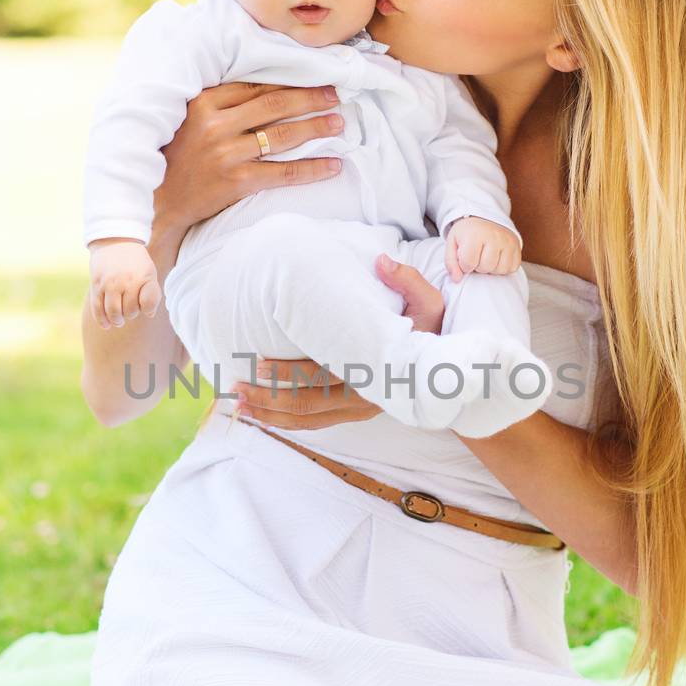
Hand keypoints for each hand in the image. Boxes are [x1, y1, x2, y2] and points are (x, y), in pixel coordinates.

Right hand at [89, 238, 163, 329]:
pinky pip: (97, 308)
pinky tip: (106, 325)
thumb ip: (152, 293)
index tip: (144, 305)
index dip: (147, 309)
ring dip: (117, 320)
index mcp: (143, 277)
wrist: (115, 241)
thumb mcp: (149, 272)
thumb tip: (149, 314)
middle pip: (130, 312)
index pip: (148, 305)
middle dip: (131, 314)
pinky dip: (102, 320)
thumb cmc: (136, 262)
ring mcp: (109, 283)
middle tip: (129, 309)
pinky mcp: (96, 284)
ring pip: (114, 313)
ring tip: (119, 319)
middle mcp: (126, 280)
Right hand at [152, 81, 345, 237]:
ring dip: (316, 128)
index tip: (313, 77)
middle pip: (275, 105)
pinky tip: (333, 165)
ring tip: (339, 123)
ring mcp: (228, 154)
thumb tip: (263, 87)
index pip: (256, 86)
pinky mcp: (237, 182)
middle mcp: (216, 125)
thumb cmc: (177, 156)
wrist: (159, 201)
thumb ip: (219, 102)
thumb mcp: (189, 119)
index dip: (289, 81)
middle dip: (310, 98)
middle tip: (335, 95)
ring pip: (283, 136)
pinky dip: (312, 169)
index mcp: (204, 102)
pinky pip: (284, 173)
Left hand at [233, 254, 444, 428]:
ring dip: (271, 414)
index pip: (324, 374)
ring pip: (307, 419)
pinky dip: (284, 421)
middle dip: (270, 398)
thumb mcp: (431, 303)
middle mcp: (365, 397)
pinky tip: (259, 414)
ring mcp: (358, 410)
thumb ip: (408, 281)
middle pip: (309, 403)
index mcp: (376, 369)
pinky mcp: (351, 414)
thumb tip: (382, 261)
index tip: (258, 365)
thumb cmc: (433, 332)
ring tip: (238, 405)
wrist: (449, 373)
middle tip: (237, 388)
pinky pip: (314, 423)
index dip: (289, 374)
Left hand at [444, 216, 520, 282]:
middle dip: (478, 267)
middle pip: (485, 267)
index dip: (464, 265)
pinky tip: (496, 258)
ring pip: (499, 270)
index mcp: (475, 234)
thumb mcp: (453, 244)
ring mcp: (508, 241)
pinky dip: (502, 267)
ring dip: (491, 269)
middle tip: (477, 256)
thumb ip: (451, 263)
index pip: (468, 263)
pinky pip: (511, 268)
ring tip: (486, 257)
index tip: (465, 257)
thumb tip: (457, 279)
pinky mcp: (517, 247)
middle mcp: (494, 236)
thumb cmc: (467, 235)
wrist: (484, 220)